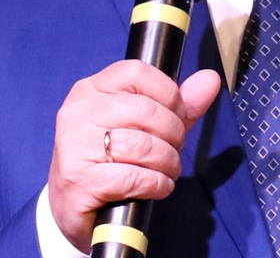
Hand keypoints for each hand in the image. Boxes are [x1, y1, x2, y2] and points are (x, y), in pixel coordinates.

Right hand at [47, 60, 220, 251]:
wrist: (70, 207)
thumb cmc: (109, 158)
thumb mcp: (142, 125)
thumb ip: (177, 104)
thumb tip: (210, 79)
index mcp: (91, 89)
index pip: (138, 72)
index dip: (168, 93)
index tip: (177, 113)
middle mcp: (79, 111)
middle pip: (146, 110)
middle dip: (173, 133)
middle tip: (175, 148)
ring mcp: (75, 145)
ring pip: (143, 145)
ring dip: (168, 162)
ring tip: (169, 170)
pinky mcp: (79, 181)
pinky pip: (134, 176)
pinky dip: (156, 184)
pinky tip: (158, 186)